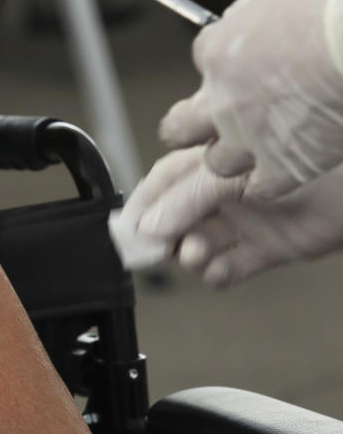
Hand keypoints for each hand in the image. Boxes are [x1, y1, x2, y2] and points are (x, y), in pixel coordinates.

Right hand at [122, 146, 342, 287]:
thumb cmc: (307, 161)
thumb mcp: (234, 173)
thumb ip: (190, 198)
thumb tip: (151, 225)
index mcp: (211, 160)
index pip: (163, 181)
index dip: (142, 204)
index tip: (125, 229)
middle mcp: (224, 191)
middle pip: (177, 216)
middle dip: (161, 235)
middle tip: (150, 251)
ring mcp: (246, 219)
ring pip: (202, 242)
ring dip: (192, 253)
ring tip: (193, 255)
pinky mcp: (268, 248)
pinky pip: (233, 266)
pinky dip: (220, 273)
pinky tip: (217, 271)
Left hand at [159, 0, 342, 199]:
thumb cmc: (336, 7)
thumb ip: (258, 10)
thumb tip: (255, 15)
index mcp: (217, 50)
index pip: (201, 60)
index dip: (220, 65)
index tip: (239, 66)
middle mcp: (221, 97)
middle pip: (180, 127)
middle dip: (190, 127)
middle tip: (203, 128)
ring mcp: (247, 136)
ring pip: (216, 162)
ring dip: (231, 158)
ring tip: (253, 152)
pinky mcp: (281, 167)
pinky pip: (259, 189)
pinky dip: (268, 184)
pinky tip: (283, 174)